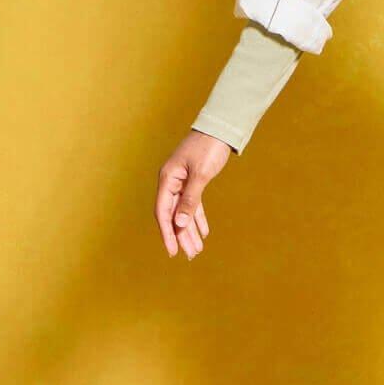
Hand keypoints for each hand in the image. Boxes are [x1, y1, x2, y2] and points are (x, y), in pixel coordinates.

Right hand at [155, 130, 232, 258]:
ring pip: (184, 212)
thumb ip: (190, 200)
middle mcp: (172, 182)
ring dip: (190, 231)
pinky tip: (203, 232)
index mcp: (168, 179)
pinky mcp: (193, 180)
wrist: (220, 128)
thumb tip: (180, 224)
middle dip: (182, 236)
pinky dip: (198, 218)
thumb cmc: (208, 148)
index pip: (163, 212)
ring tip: (197, 250)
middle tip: (190, 256)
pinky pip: (194, 204)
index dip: (167, 233)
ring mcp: (182, 181)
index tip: (172, 252)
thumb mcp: (200, 175)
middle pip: (174, 215)